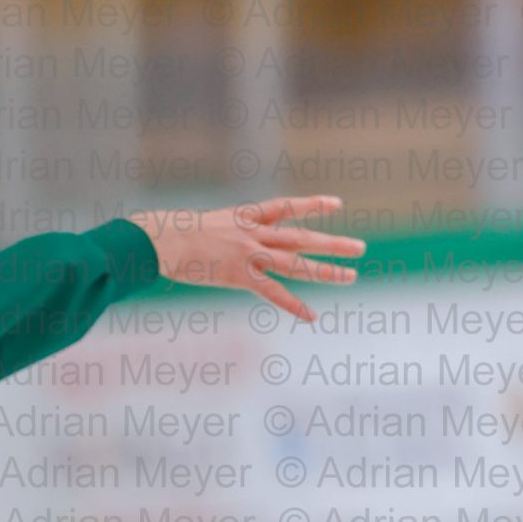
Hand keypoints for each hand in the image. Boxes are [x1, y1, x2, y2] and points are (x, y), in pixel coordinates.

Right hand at [125, 195, 365, 323]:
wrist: (162, 239)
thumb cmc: (169, 233)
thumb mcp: (200, 224)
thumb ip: (216, 232)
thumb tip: (209, 242)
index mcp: (245, 216)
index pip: (287, 207)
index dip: (313, 205)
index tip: (337, 204)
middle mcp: (254, 233)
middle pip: (303, 238)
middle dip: (333, 243)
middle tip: (360, 248)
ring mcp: (250, 254)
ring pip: (297, 263)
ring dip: (326, 271)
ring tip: (351, 277)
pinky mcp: (240, 276)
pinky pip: (273, 293)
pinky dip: (293, 306)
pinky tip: (312, 316)